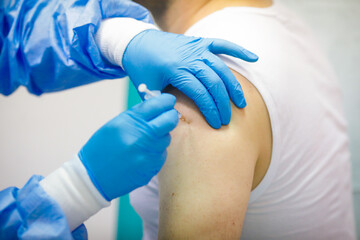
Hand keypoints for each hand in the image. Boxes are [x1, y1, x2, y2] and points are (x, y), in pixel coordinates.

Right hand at [78, 94, 177, 200]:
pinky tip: (142, 154)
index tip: (168, 101)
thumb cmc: (102, 148)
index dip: (166, 101)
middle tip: (169, 115)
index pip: (157, 105)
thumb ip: (137, 115)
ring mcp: (149, 153)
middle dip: (171, 115)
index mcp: (131, 121)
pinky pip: (162, 154)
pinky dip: (156, 151)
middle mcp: (142, 136)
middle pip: (170, 120)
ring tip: (146, 140)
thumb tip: (156, 105)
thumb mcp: (115, 124)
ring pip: (167, 138)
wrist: (93, 177)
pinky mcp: (152, 167)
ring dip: (161, 136)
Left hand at [123, 30, 257, 128]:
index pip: (199, 92)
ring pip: (221, 67)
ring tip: (241, 103)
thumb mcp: (146, 88)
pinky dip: (238, 50)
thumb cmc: (142, 68)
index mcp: (175, 69)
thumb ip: (161, 104)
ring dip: (233, 86)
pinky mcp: (200, 41)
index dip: (210, 110)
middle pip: (213, 82)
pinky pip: (223, 44)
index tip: (217, 124)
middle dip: (223, 103)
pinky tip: (254, 58)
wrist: (137, 42)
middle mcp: (189, 57)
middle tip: (228, 119)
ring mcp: (196, 48)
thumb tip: (176, 120)